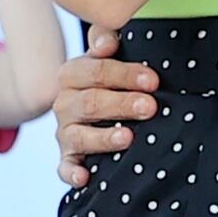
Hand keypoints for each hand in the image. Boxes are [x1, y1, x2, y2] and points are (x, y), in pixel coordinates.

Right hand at [55, 46, 157, 186]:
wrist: (90, 110)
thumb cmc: (108, 81)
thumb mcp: (106, 56)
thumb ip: (105, 39)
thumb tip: (109, 40)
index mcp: (72, 74)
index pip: (97, 71)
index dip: (125, 74)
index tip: (153, 80)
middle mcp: (64, 103)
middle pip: (91, 103)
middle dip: (122, 104)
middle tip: (150, 107)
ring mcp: (64, 132)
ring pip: (80, 135)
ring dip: (103, 138)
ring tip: (128, 138)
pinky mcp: (67, 158)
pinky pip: (65, 168)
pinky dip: (72, 173)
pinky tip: (85, 178)